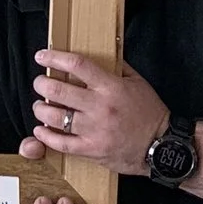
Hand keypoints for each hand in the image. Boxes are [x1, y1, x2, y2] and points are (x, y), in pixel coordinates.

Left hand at [30, 48, 170, 177]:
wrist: (163, 146)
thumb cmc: (150, 113)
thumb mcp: (138, 83)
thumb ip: (117, 67)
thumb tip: (100, 53)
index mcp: (111, 87)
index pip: (77, 65)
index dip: (55, 58)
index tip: (41, 56)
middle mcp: (100, 107)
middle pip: (58, 90)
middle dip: (41, 84)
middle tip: (39, 83)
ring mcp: (95, 130)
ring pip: (55, 117)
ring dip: (41, 109)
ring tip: (41, 106)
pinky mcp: (93, 149)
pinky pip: (61, 143)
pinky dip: (46, 135)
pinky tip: (41, 129)